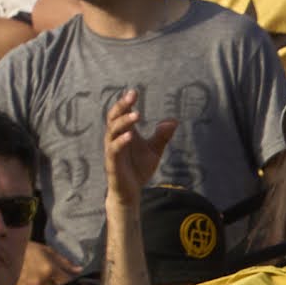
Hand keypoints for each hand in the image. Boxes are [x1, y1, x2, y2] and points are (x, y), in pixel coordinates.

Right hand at [103, 87, 169, 204]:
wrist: (130, 192)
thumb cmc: (139, 169)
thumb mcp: (155, 151)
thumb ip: (162, 136)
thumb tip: (173, 121)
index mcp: (124, 133)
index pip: (121, 113)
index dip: (126, 102)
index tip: (134, 92)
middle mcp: (115, 139)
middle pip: (113, 117)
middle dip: (122, 106)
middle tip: (132, 96)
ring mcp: (112, 150)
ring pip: (112, 131)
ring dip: (123, 122)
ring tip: (136, 115)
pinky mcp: (112, 164)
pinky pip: (114, 150)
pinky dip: (121, 142)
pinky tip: (130, 136)